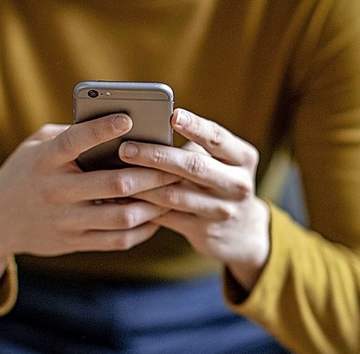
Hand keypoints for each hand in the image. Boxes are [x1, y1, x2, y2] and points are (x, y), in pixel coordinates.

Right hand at [0, 114, 179, 296]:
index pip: (75, 141)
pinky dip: (142, 230)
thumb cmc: (25, 173)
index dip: (103, 129)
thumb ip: (69, 135)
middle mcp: (55, 191)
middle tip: (175, 165)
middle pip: (113, 184)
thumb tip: (115, 127)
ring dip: (153, 205)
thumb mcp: (36, 146)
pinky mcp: (72, 243)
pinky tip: (155, 218)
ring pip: (121, 217)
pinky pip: (116, 241)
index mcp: (44, 160)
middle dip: (151, 175)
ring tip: (172, 192)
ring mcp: (64, 221)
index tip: (130, 118)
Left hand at [119, 108, 269, 291]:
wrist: (243, 232)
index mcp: (243, 158)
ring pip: (174, 195)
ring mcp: (221, 210)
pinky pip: (166, 217)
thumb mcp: (222, 163)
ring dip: (142, 184)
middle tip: (126, 149)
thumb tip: (147, 131)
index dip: (195, 126)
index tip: (173, 115)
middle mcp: (237, 184)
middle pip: (193, 166)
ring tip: (116, 174)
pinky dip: (142, 207)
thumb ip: (196, 149)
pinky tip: (122, 198)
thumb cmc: (221, 183)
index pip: (217, 138)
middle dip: (156, 156)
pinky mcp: (203, 231)